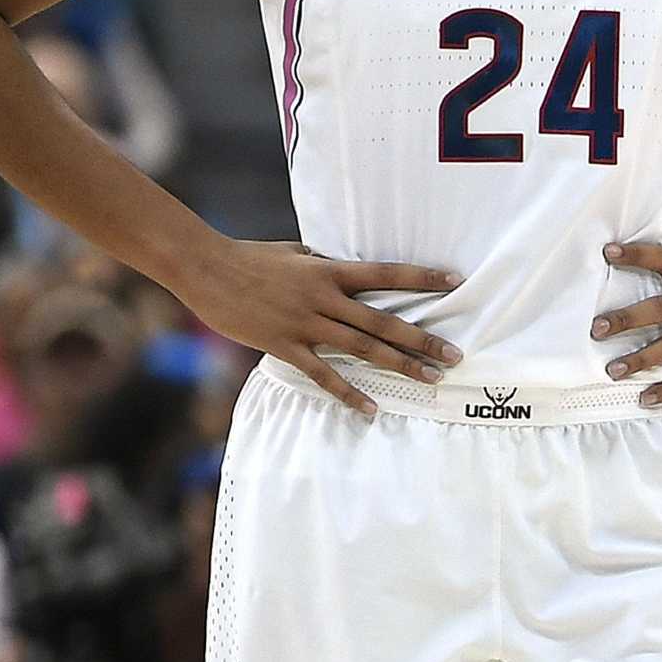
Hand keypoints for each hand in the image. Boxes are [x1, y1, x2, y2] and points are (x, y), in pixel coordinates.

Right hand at [169, 238, 464, 415]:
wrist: (205, 268)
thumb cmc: (251, 256)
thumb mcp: (296, 253)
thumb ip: (324, 264)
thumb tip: (346, 269)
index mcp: (330, 270)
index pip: (387, 272)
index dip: (422, 276)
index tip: (455, 280)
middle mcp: (324, 297)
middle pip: (383, 320)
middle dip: (422, 340)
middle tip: (455, 355)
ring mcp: (305, 323)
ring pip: (362, 348)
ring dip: (399, 365)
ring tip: (430, 379)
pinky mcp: (284, 346)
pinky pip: (323, 374)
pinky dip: (348, 393)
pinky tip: (371, 409)